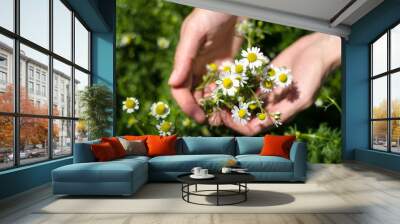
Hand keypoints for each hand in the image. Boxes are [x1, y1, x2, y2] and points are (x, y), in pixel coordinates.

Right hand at [168, 9, 242, 122]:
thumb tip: (173, 84)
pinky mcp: (228, 67)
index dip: (188, 106)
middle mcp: (197, 68)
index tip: (200, 118)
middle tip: (216, 123)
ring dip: (217, 106)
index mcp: (185, 62)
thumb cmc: (210, 14)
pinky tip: (238, 105)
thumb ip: (183, 58)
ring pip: (211, 94)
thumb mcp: (194, 32)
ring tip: (228, 118)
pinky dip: (230, 96)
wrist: (233, 5)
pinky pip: (227, 86)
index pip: (181, 90)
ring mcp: (212, 68)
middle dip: (203, 110)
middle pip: (196, 96)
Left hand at [219, 33, 340, 134]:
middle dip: (229, 112)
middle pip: (244, 115)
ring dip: (230, 97)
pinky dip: (236, 83)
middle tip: (216, 103)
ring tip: (216, 90)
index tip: (225, 115)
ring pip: (243, 100)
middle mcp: (269, 106)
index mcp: (278, 115)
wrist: (317, 51)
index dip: (237, 124)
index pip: (252, 127)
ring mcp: (265, 92)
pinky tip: (226, 78)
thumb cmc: (314, 76)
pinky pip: (246, 84)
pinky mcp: (263, 78)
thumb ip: (280, 113)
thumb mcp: (300, 99)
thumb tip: (258, 128)